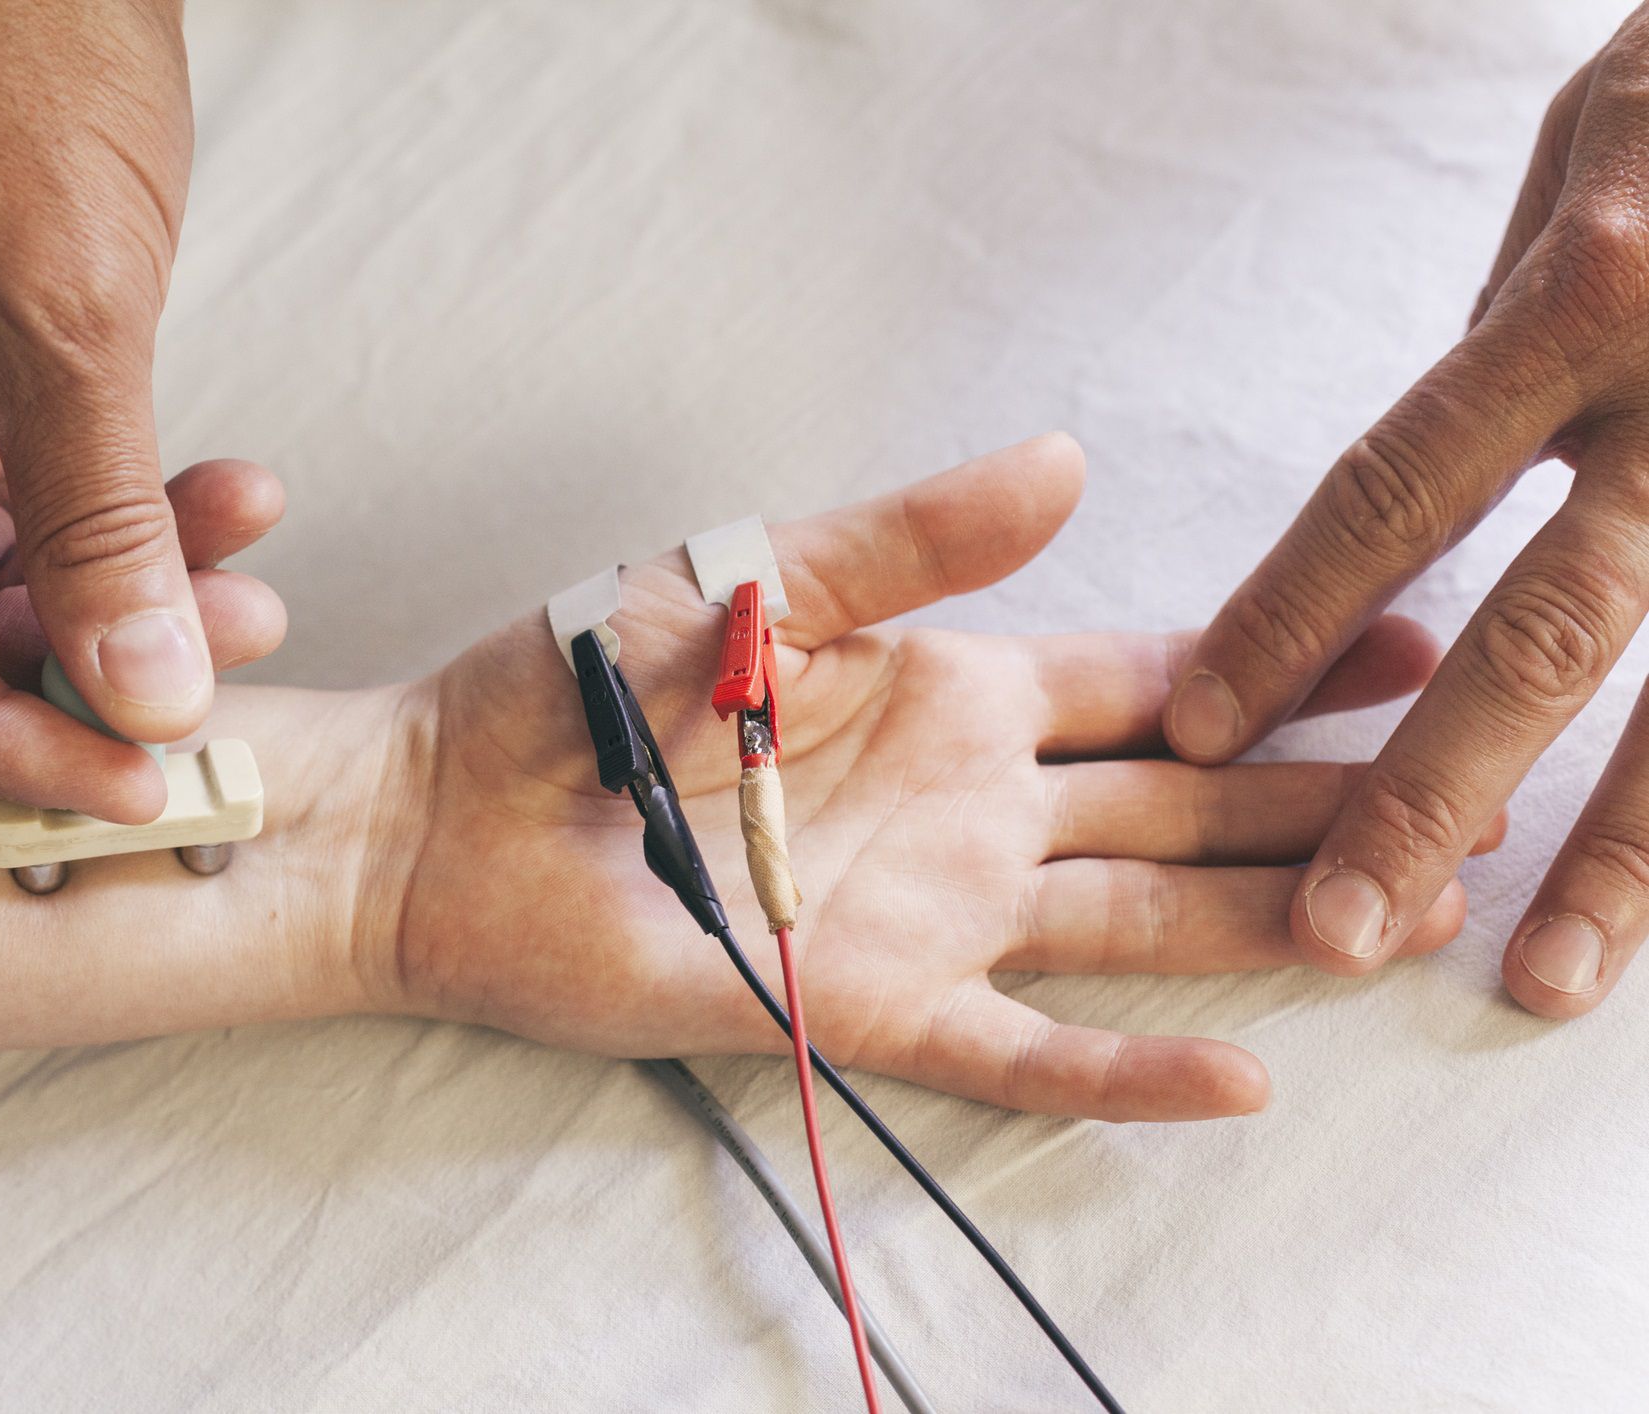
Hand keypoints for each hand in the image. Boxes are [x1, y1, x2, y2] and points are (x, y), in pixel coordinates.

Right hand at [0, 0, 282, 823]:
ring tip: (252, 561)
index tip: (129, 777)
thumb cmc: (6, 81)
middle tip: (223, 664)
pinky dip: (125, 510)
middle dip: (88, 653)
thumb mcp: (69, 332)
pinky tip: (231, 494)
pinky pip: (24, 500)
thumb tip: (145, 699)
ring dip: (126, 581)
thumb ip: (102, 532)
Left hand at [374, 436, 1495, 1120]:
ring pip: (1135, 920)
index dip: (1266, 666)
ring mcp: (928, 908)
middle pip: (1176, 803)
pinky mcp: (865, 1001)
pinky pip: (1022, 1048)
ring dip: (1265, 918)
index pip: (1142, 681)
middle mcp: (964, 804)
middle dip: (1307, 795)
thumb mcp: (754, 576)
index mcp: (945, 691)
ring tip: (1403, 914)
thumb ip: (910, 539)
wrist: (453, 816)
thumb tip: (1069, 463)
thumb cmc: (580, 685)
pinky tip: (1238, 1076)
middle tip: (1455, 788)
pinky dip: (1125, 1070)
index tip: (1395, 638)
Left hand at [1164, 11, 1648, 1017]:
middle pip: (1548, 631)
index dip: (1288, 623)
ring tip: (1541, 979)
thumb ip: (1514, 321)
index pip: (1395, 494)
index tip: (1203, 734)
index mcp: (1584, 298)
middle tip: (1339, 929)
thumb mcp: (1590, 152)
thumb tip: (1445, 471)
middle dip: (1434, 790)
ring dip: (1624, 855)